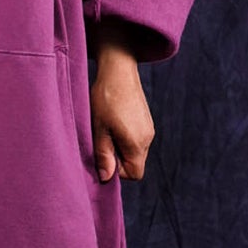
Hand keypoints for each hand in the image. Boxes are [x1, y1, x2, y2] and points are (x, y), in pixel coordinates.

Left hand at [88, 29, 154, 183]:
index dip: (117, 172)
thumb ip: (103, 155)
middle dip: (117, 159)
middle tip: (102, 140)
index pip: (134, 174)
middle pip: (135, 163)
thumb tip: (106, 177)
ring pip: (135, 151)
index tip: (103, 156)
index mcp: (137, 143)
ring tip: (106, 128)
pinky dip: (125, 137)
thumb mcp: (99, 128)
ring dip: (120, 147)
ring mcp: (148, 128)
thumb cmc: (106, 98)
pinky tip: (113, 121)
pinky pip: (137, 139)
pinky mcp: (146, 120)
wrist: (118, 71)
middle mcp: (148, 138)